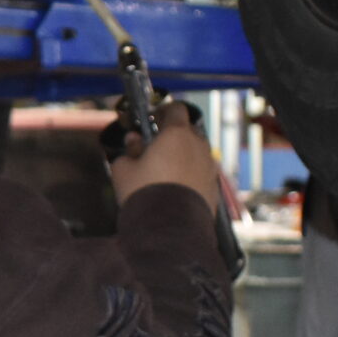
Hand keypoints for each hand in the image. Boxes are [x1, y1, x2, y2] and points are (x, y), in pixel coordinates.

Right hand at [109, 99, 219, 213]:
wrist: (170, 228)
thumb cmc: (145, 193)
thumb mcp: (123, 169)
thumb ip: (128, 150)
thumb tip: (133, 142)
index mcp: (176, 134)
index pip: (176, 108)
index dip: (163, 111)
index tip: (152, 120)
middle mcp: (198, 145)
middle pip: (188, 130)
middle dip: (173, 135)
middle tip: (154, 147)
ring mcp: (209, 166)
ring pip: (196, 152)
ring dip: (182, 155)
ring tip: (164, 171)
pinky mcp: (214, 185)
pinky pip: (201, 172)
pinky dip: (190, 174)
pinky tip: (174, 188)